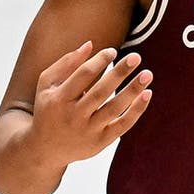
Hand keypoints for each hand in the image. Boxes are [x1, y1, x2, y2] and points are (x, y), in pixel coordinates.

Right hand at [27, 41, 152, 166]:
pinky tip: (147, 94)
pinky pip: (122, 125)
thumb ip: (66, 63)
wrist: (45, 149)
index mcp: (59, 99)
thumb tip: (90, 44)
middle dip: (119, 73)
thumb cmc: (49, 109)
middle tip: (136, 57)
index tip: (113, 51)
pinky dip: (136, 110)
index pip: (83, 76)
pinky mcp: (100, 142)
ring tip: (147, 74)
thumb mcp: (47, 85)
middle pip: (100, 92)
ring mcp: (88, 131)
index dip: (99, 61)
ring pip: (114, 109)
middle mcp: (73, 116)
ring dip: (132, 91)